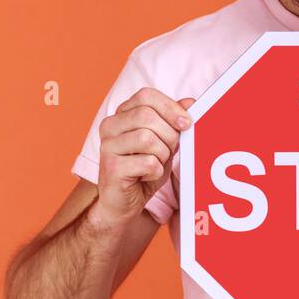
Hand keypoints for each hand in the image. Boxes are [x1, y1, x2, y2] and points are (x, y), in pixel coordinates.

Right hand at [95, 87, 195, 226]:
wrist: (124, 203)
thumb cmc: (143, 170)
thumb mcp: (164, 142)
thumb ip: (174, 121)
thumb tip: (190, 101)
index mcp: (122, 114)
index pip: (146, 96)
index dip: (170, 107)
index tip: (187, 123)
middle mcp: (110, 125)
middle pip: (148, 116)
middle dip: (169, 135)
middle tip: (168, 152)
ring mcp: (108, 146)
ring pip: (147, 138)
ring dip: (162, 155)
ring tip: (155, 165)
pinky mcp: (111, 167)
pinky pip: (147, 162)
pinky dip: (155, 172)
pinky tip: (146, 177)